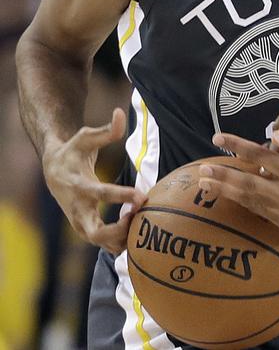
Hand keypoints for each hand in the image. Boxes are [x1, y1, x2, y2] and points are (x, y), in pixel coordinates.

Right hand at [41, 108, 145, 253]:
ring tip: (144, 224)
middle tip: (140, 218)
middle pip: (94, 234)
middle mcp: (77, 209)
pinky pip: (105, 245)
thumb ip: (106, 130)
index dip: (121, 196)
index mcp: (78, 186)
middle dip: (119, 231)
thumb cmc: (74, 151)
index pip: (100, 195)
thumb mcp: (85, 137)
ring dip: (123, 239)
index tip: (142, 196)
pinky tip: (140, 229)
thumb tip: (121, 114)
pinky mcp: (86, 230)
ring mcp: (80, 223)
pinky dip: (121, 242)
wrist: (53, 171)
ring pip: (100, 244)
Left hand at [198, 130, 278, 229]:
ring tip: (205, 182)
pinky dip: (240, 200)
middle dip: (224, 177)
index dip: (237, 146)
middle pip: (249, 184)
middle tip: (203, 169)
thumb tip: (274, 135)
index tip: (216, 137)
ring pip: (249, 200)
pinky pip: (257, 209)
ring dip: (225, 191)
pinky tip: (226, 192)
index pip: (260, 156)